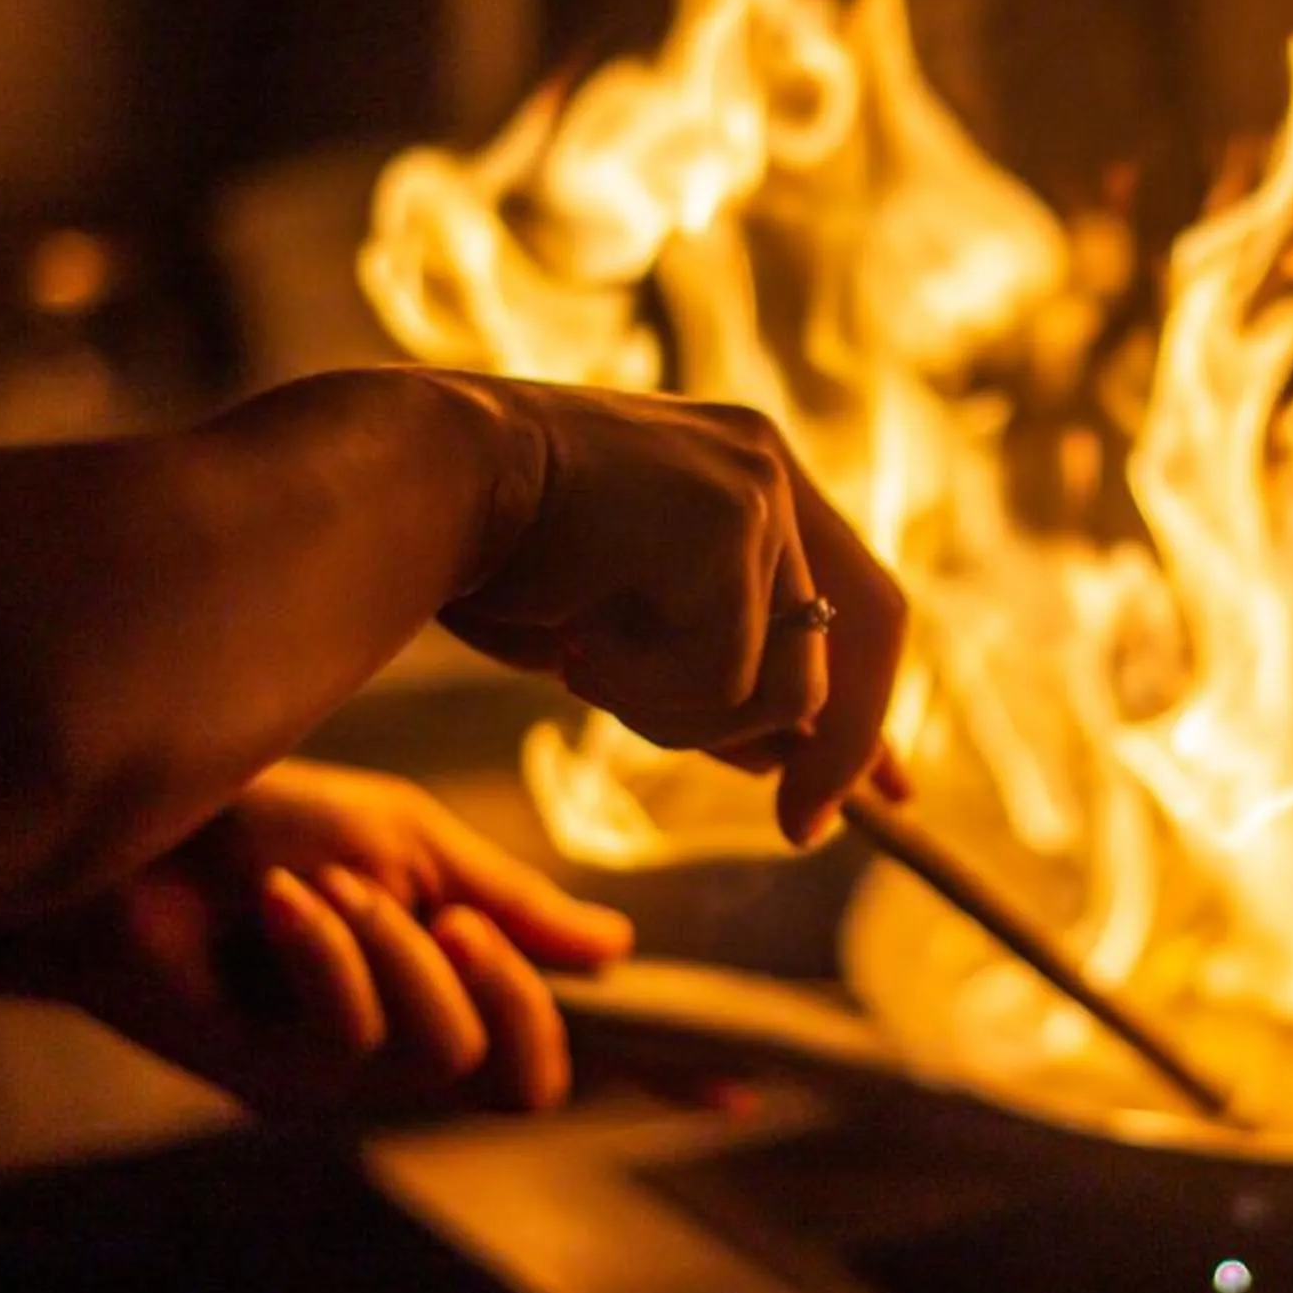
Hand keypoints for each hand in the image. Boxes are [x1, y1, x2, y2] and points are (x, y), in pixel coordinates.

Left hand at [37, 760, 633, 1115]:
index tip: (746, 1089)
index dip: (663, 1067)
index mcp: (456, 979)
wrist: (127, 839)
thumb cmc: (266, 824)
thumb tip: (622, 951)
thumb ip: (514, 903)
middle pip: (530, 1078)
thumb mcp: (413, 842)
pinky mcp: (277, 1083)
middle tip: (455, 917)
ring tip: (330, 889)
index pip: (578, 1036)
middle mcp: (411, 1043)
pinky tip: (279, 908)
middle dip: (511, 991)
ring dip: (398, 953)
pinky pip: (354, 1038)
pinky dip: (328, 955)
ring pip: (444, 1054)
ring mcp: (345, 1076)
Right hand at [442, 383, 910, 846]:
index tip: (887, 791)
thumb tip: (794, 766)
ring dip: (686, 716)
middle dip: (843, 749)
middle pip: (871, 632)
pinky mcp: (729, 518)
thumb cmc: (493, 562)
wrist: (405, 489)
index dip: (873, 705)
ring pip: (787, 682)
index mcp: (750, 476)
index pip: (858, 600)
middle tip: (798, 827)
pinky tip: (574, 636)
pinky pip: (726, 676)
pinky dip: (645, 689)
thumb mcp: (624, 636)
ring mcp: (755, 487)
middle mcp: (767, 465)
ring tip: (590, 665)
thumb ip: (713, 679)